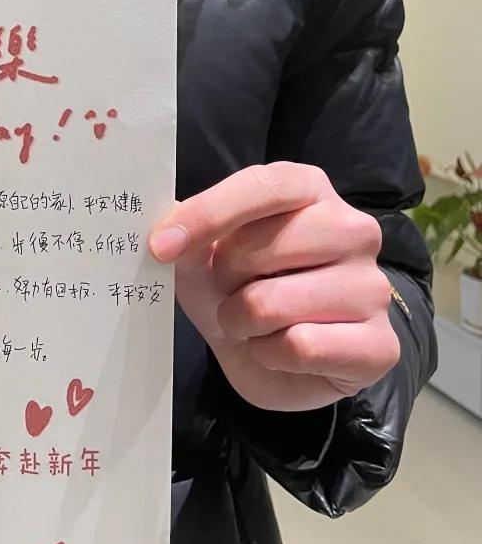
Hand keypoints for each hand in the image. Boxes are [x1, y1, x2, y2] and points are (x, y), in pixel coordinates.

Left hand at [149, 163, 398, 411]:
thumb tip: (168, 236)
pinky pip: (300, 347)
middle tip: (226, 291)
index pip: (265, 186)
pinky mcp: (381, 345)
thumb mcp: (202, 257)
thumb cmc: (239, 288)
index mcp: (310, 189)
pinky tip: (281, 351)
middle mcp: (353, 229)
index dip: (209, 213)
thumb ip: (189, 238)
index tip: (162, 246)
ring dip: (242, 322)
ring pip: (274, 303)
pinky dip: (271, 355)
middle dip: (224, 279)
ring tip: (252, 324)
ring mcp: (373, 287)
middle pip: (266, 247)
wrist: (274, 357)